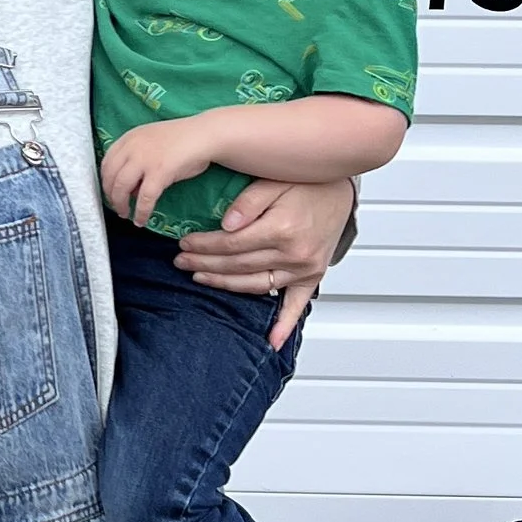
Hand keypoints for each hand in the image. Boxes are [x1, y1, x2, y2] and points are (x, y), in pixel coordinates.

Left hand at [99, 118, 214, 225]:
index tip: (109, 192)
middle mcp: (132, 147)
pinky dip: (141, 212)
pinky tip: (141, 220)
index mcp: (129, 138)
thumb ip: (136, 159)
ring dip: (120, 205)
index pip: (106, 162)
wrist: (203, 135)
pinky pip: (144, 198)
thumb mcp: (150, 143)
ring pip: (121, 188)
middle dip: (110, 196)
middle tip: (116, 207)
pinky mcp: (159, 172)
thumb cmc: (182, 140)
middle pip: (110, 177)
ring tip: (125, 214)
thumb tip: (129, 187)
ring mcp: (145, 159)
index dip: (105, 180)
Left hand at [174, 177, 354, 347]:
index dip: (204, 245)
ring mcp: (304, 269)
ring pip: (254, 285)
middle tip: (181, 261)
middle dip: (205, 264)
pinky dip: (284, 325)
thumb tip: (225, 225)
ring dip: (223, 284)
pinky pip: (296, 305)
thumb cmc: (306, 183)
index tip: (185, 243)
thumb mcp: (273, 180)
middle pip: (238, 265)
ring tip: (199, 278)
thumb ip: (248, 201)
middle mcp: (294, 254)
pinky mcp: (312, 277)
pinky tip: (272, 341)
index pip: (231, 244)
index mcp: (282, 229)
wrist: (340, 190)